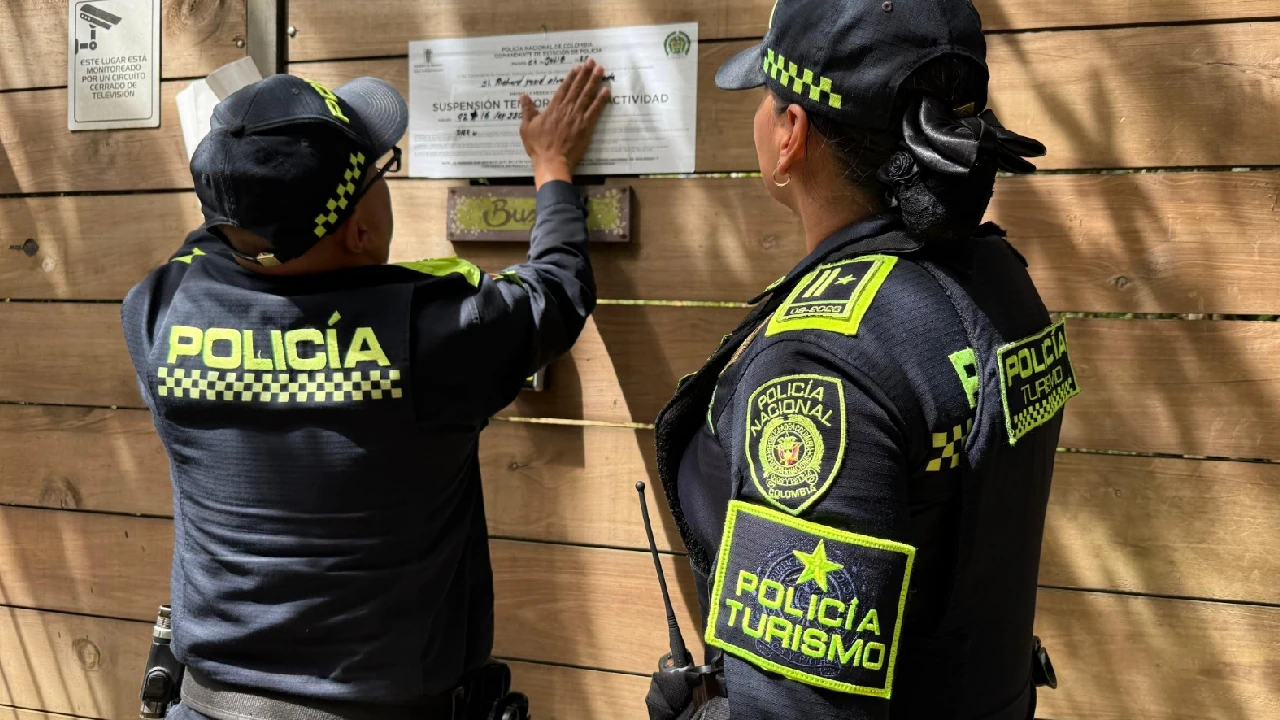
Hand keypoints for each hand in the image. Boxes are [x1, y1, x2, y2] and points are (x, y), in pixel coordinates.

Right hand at [519, 59, 610, 187]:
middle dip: (585, 73)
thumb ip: (527, 110)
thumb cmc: (538, 146)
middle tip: (592, 61)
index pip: (564, 88)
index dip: (572, 77)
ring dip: (594, 81)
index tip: (578, 67)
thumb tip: (523, 96)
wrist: (552, 161)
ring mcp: (577, 117)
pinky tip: (607, 90)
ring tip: (601, 70)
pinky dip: (601, 100)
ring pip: (587, 95)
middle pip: (578, 88)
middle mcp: (567, 109)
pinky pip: (595, 110)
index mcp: (553, 108)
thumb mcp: (526, 127)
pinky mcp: (586, 127)